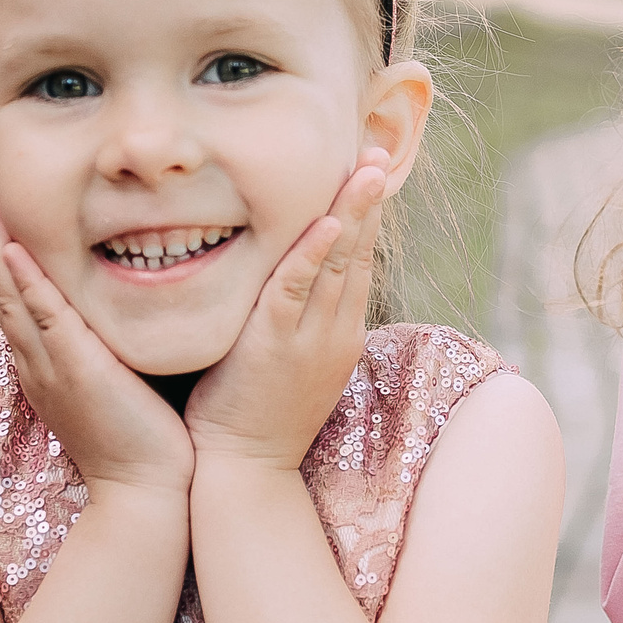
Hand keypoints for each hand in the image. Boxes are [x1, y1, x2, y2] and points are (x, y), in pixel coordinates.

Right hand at [0, 185, 192, 496]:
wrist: (146, 491)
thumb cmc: (144, 439)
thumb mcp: (121, 381)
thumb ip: (116, 346)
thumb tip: (130, 312)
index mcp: (49, 362)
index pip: (21, 297)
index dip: (6, 254)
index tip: (0, 212)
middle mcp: (39, 360)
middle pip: (6, 288)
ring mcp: (52, 365)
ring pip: (16, 295)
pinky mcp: (76, 371)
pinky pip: (45, 318)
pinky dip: (27, 282)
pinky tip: (14, 250)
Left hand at [185, 152, 387, 474]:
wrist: (244, 472)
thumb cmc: (255, 419)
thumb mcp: (289, 365)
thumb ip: (295, 323)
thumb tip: (290, 287)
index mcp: (341, 333)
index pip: (358, 261)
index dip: (365, 214)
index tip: (370, 170)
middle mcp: (336, 331)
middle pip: (359, 253)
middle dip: (369, 198)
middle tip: (378, 150)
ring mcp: (311, 339)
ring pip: (338, 263)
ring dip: (354, 211)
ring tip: (368, 166)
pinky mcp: (276, 345)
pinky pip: (298, 290)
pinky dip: (313, 254)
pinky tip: (327, 222)